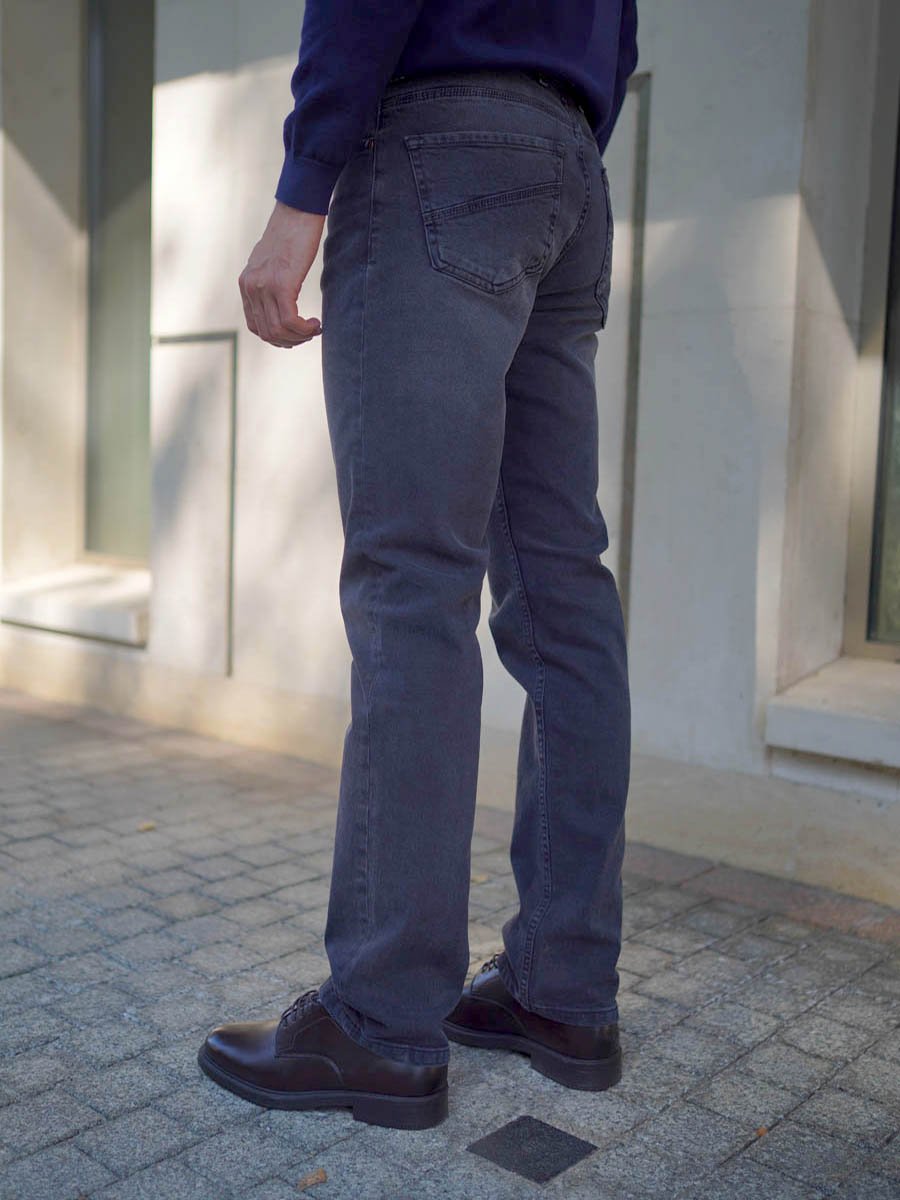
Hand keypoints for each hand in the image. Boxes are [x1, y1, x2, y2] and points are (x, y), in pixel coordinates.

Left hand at [239, 202, 325, 347]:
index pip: (255, 326)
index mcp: (246, 284)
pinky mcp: (282, 284)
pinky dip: (305, 329)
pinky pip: (290, 321)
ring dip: (300, 336)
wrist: (297, 212)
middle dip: (291, 341)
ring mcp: (264, 286)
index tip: (296, 334)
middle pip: (267, 333)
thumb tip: (277, 300)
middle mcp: (251, 287)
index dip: (277, 337)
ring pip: (279, 330)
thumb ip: (268, 281)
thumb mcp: (271, 262)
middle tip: (309, 334)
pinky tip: (316, 323)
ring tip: (315, 328)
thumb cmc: (290, 235)